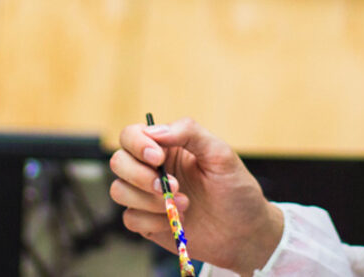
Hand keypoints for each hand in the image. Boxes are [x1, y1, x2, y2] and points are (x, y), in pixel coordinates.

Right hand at [109, 117, 283, 273]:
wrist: (245, 232)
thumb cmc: (236, 189)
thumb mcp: (220, 154)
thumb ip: (189, 132)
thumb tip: (155, 131)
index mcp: (167, 147)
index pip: (132, 135)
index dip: (137, 144)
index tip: (158, 158)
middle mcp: (152, 169)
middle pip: (119, 162)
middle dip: (140, 176)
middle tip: (173, 186)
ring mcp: (147, 197)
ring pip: (119, 190)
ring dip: (149, 200)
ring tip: (184, 204)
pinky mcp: (148, 222)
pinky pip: (130, 219)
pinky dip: (151, 220)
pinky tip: (175, 221)